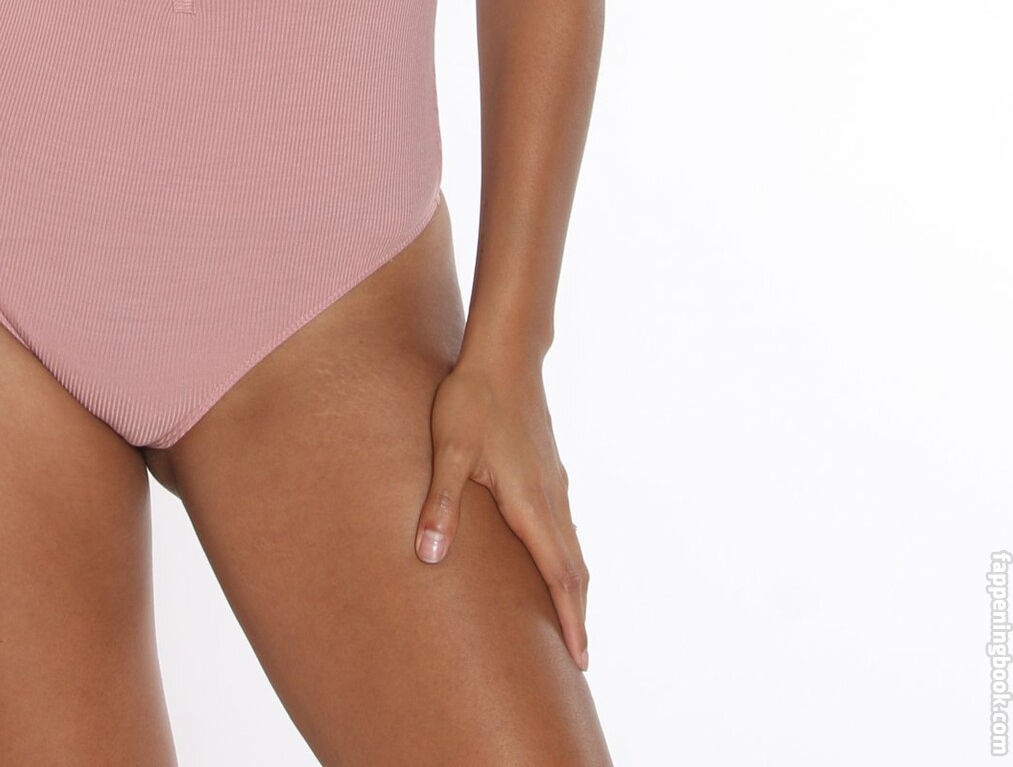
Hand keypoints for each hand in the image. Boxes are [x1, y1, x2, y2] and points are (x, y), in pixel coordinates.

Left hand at [413, 357, 588, 670]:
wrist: (503, 353)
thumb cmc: (472, 399)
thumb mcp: (449, 451)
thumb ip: (442, 503)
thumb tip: (431, 557)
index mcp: (531, 501)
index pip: (559, 574)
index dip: (570, 618)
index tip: (581, 658)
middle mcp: (551, 496)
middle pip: (574, 567)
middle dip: (577, 613)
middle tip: (579, 658)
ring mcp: (553, 480)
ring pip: (572, 544)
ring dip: (573, 585)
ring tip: (568, 616)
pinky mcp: (548, 466)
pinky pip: (564, 523)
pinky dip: (566, 554)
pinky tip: (552, 555)